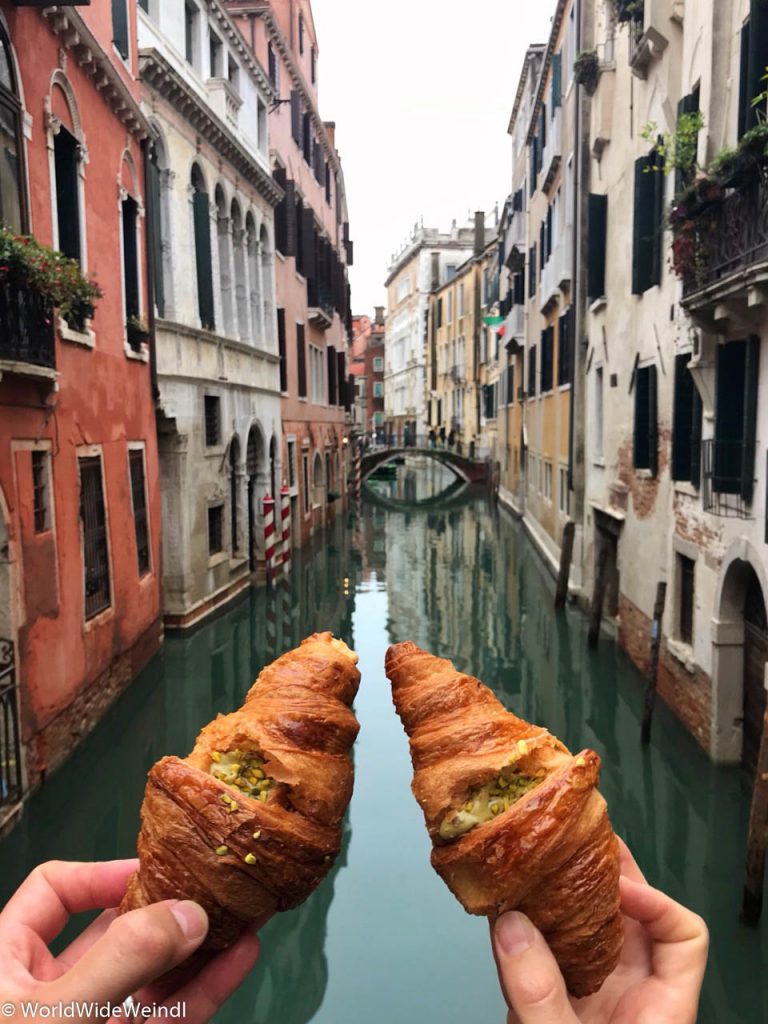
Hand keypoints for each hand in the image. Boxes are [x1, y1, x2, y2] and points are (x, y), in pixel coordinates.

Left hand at [0, 860, 260, 1023]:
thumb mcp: (56, 1015)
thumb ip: (120, 961)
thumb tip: (187, 913)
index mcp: (6, 964)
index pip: (54, 893)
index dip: (103, 874)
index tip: (157, 870)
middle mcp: (49, 992)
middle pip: (113, 931)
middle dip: (166, 908)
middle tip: (214, 886)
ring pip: (148, 977)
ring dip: (196, 947)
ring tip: (242, 914)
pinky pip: (165, 1017)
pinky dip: (202, 989)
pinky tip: (237, 958)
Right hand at [491, 839, 707, 1023]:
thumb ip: (541, 993)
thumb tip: (510, 925)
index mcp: (659, 1008)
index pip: (685, 935)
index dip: (657, 902)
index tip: (614, 886)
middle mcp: (629, 992)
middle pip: (632, 915)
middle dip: (603, 873)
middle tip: (574, 837)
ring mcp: (589, 993)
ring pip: (585, 925)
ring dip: (561, 889)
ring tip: (538, 854)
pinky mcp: (551, 997)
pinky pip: (544, 946)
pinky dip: (526, 919)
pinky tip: (505, 897)